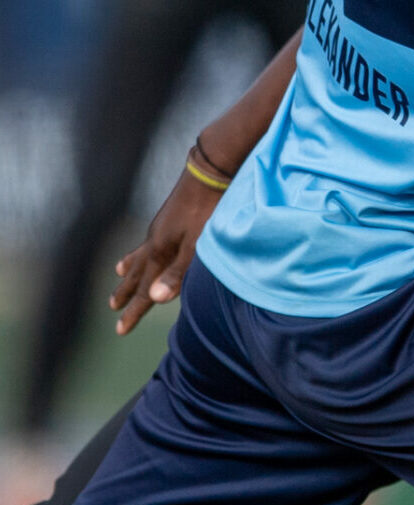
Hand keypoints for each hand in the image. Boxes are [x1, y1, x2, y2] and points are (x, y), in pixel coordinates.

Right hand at [109, 170, 221, 333]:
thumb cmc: (208, 212)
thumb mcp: (197, 246)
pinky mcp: (169, 220)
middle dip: (127, 294)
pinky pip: (148, 243)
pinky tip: (145, 247)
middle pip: (137, 275)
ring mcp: (160, 230)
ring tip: (119, 278)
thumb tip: (153, 298)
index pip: (144, 291)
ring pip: (140, 257)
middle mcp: (154, 243)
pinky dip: (140, 251)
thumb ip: (178, 273)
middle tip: (113, 309)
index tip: (120, 330)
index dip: (134, 312)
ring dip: (130, 272)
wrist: (209, 174)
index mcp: (160, 253)